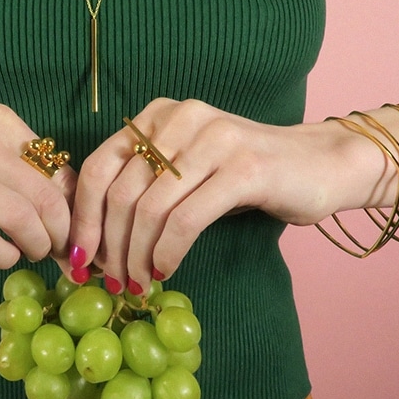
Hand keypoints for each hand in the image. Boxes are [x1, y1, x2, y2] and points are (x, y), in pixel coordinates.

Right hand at [0, 104, 75, 268]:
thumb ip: (33, 182)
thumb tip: (82, 220)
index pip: (54, 167)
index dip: (72, 208)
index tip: (75, 235)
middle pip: (41, 192)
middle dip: (60, 232)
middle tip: (59, 253)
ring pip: (16, 214)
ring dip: (35, 245)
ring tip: (33, 254)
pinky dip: (2, 255)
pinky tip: (6, 257)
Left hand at [68, 98, 350, 293]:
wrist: (320, 164)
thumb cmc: (245, 176)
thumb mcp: (186, 171)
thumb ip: (144, 189)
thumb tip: (93, 242)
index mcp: (158, 115)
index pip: (99, 167)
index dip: (83, 218)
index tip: (78, 259)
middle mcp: (181, 118)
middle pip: (120, 192)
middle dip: (109, 246)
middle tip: (112, 280)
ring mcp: (214, 138)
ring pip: (150, 209)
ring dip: (136, 256)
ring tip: (136, 283)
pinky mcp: (244, 168)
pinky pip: (186, 219)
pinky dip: (167, 253)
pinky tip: (164, 271)